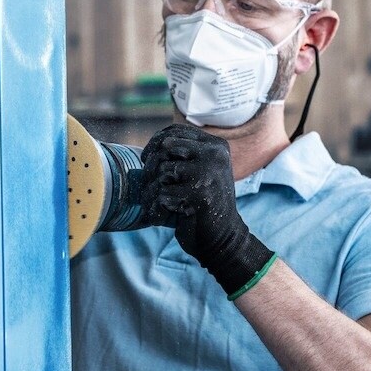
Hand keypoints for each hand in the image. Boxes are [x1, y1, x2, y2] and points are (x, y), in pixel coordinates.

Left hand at [140, 124, 273, 296]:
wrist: (222, 238)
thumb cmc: (203, 205)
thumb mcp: (199, 172)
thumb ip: (182, 156)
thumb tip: (150, 149)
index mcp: (215, 146)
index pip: (175, 131)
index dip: (155, 143)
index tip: (147, 158)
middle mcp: (214, 155)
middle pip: (164, 148)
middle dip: (151, 167)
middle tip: (152, 184)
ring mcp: (208, 173)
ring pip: (161, 171)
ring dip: (153, 191)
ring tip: (163, 202)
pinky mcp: (199, 194)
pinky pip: (161, 194)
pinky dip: (159, 207)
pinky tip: (170, 214)